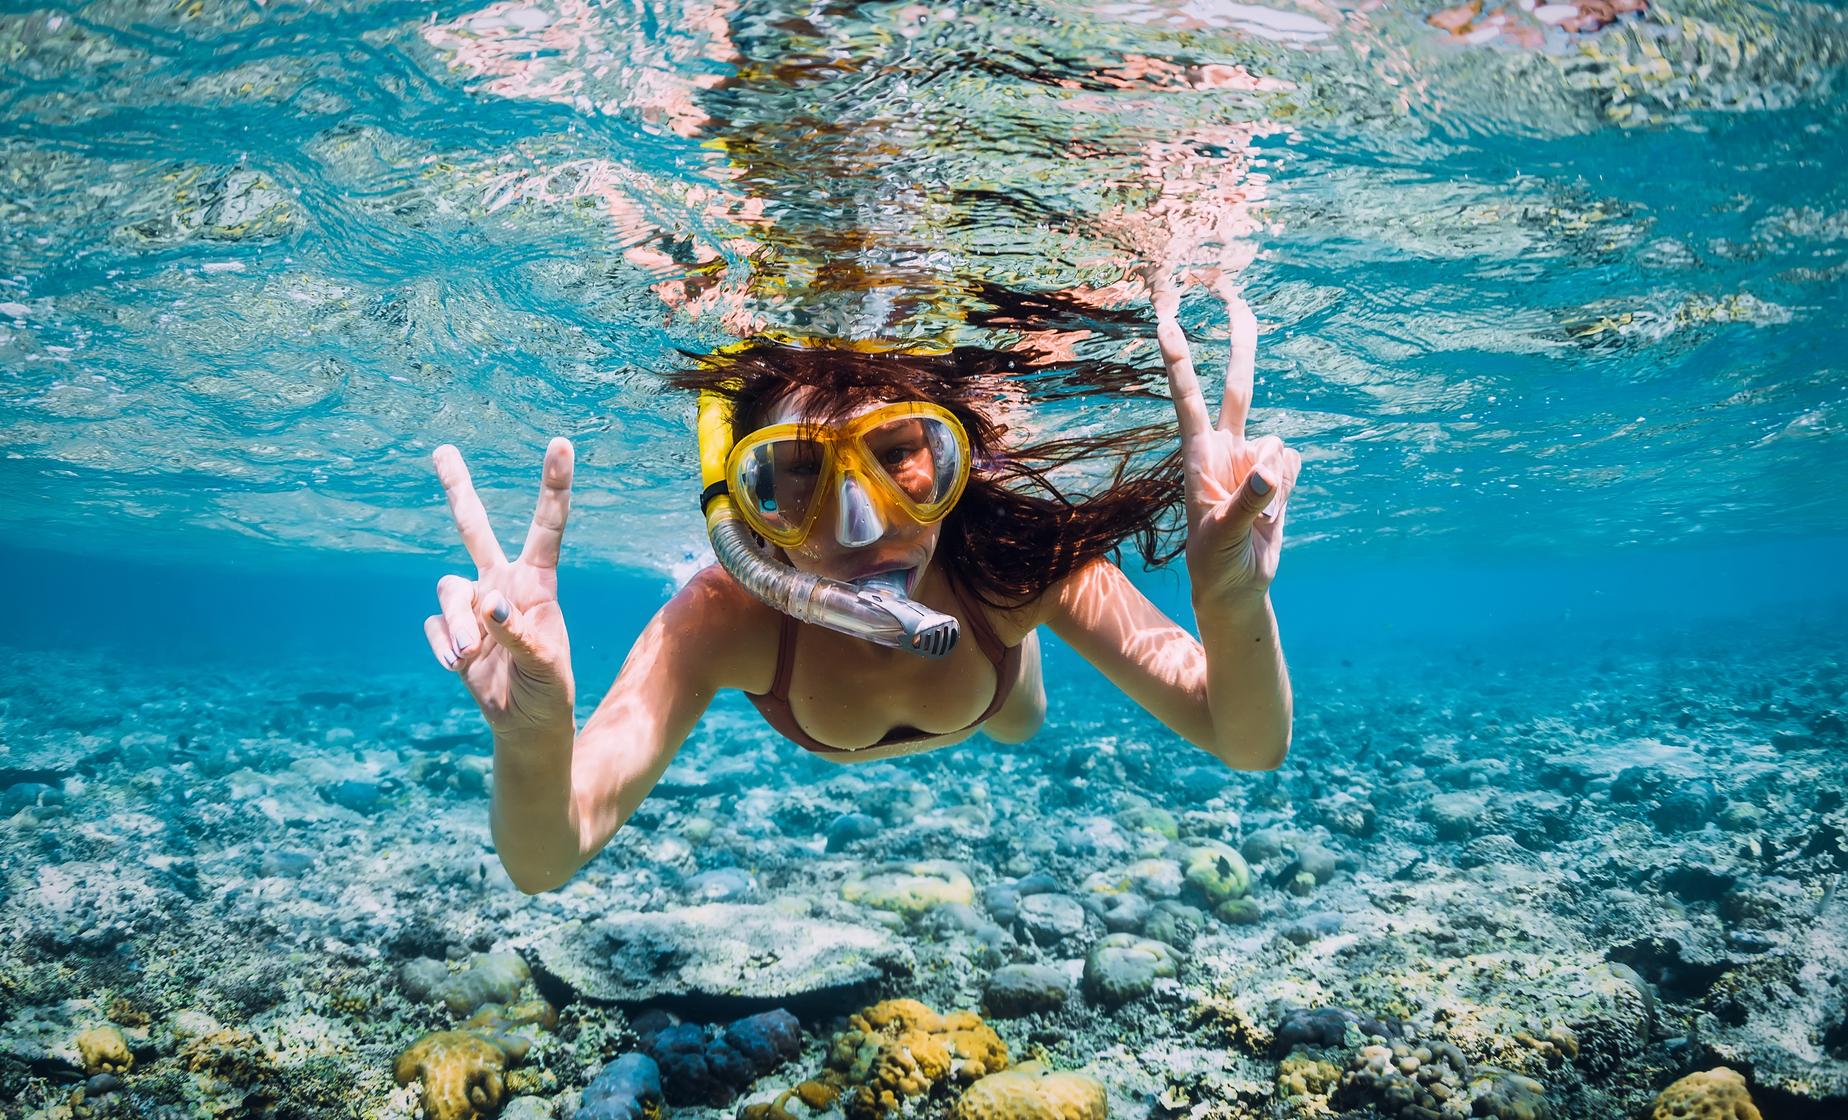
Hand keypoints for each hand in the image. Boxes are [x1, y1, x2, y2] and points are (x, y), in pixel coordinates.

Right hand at [424, 438, 576, 736]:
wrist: (525, 723)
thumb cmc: (549, 688)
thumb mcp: (545, 664)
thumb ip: (519, 633)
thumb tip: (487, 603)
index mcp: (538, 582)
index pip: (547, 526)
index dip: (553, 484)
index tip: (561, 443)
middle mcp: (502, 583)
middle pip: (474, 528)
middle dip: (457, 489)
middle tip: (442, 450)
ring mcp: (473, 604)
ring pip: (447, 590)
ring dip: (458, 626)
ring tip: (473, 656)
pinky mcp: (451, 628)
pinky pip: (434, 625)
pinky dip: (445, 648)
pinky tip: (463, 666)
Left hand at [1150, 268, 1299, 600]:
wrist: (1237, 587)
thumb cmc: (1215, 563)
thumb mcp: (1224, 537)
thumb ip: (1249, 500)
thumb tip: (1273, 462)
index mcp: (1199, 456)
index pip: (1189, 399)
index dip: (1180, 362)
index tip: (1166, 323)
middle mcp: (1226, 448)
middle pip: (1239, 386)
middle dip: (1241, 342)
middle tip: (1235, 294)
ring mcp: (1253, 459)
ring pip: (1278, 445)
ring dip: (1275, 482)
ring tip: (1254, 518)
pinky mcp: (1278, 474)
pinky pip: (1293, 464)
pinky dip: (1288, 488)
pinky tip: (1272, 512)